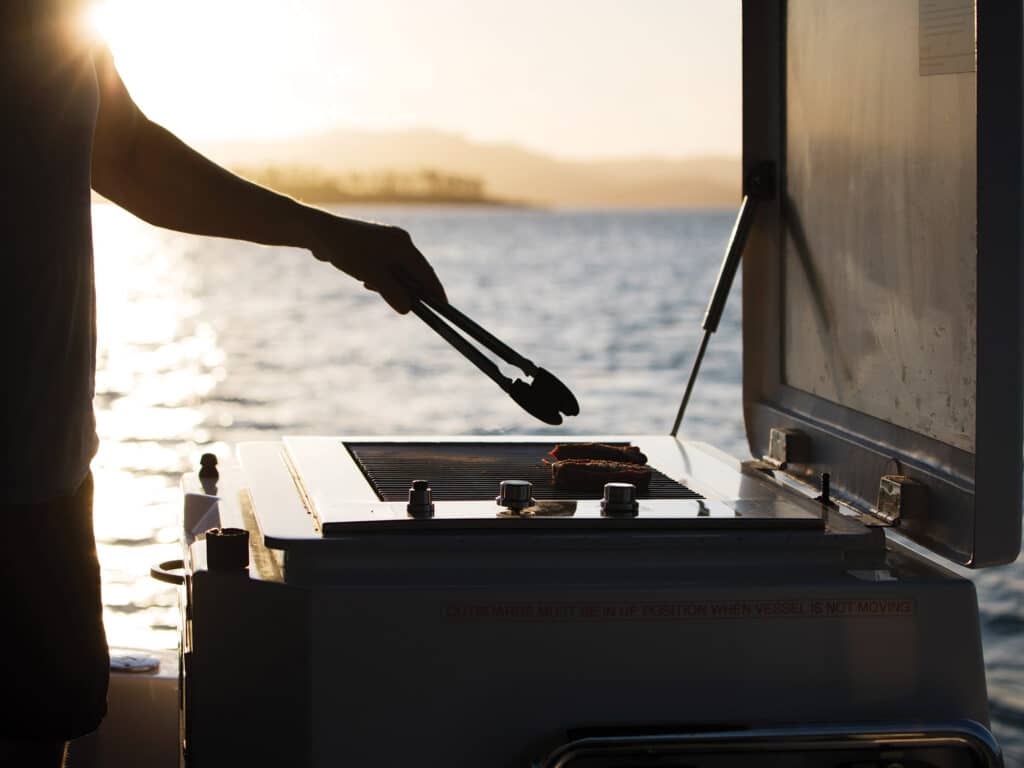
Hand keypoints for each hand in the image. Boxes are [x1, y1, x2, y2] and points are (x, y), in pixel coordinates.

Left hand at [306, 213, 446, 313]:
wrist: (319, 232)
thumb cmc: (348, 251)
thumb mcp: (372, 276)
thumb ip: (392, 293)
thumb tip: (407, 310)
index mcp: (403, 244)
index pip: (426, 271)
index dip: (434, 290)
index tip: (443, 306)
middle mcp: (398, 240)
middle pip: (413, 270)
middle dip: (409, 289)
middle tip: (408, 306)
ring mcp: (385, 241)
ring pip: (397, 269)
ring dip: (391, 284)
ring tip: (374, 288)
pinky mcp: (373, 245)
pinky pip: (385, 265)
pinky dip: (381, 277)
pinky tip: (366, 281)